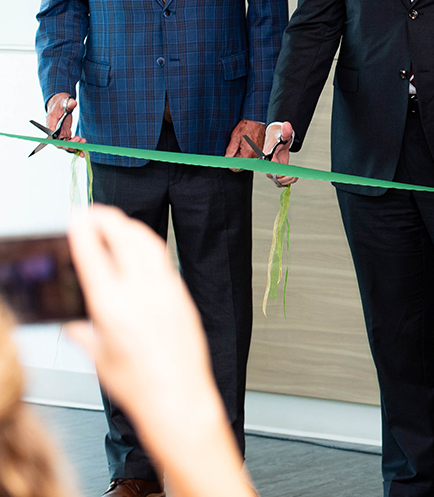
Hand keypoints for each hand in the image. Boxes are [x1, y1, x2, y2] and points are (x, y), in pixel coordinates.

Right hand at [45, 92, 85, 151]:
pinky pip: (69, 142)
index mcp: (51, 124)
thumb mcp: (64, 102)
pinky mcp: (65, 134)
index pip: (52, 137)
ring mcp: (60, 133)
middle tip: (80, 140)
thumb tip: (73, 103)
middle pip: (60, 143)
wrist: (60, 103)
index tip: (69, 143)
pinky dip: (76, 144)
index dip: (59, 142)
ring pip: (65, 144)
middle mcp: (54, 131)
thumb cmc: (60, 103)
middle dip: (70, 145)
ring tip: (83, 141)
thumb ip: (69, 104)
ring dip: (74, 146)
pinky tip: (83, 143)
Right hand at [66, 206, 254, 496]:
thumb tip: (73, 319)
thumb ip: (84, 332)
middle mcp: (143, 294)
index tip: (76, 217)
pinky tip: (140, 245)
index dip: (84, 230)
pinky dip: (148, 243)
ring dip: (130, 225)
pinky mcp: (183, 295)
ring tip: (115, 221)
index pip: (95, 256)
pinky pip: (164, 259)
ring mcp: (167, 291)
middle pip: (124, 238)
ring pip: (149, 242)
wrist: (179, 397)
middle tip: (92, 212)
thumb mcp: (99, 358)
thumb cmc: (139, 386)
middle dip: (107, 218)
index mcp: (114, 309)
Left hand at [224, 119, 265, 172]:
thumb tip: (227, 158)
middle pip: (241, 164)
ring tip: (240, 143)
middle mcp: (255, 155)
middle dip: (235, 158)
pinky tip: (245, 143)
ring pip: (245, 160)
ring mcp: (258, 153)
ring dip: (241, 154)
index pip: (236, 167)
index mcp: (248, 153)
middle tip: (234, 147)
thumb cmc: (248, 126)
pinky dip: (246, 151)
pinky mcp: (259, 151)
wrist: (257, 120)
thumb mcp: (235, 136)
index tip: (227, 158)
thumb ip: (230, 150)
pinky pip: (250, 155)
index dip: (230, 163)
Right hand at [263, 121, 296, 186]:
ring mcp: (273, 170)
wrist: (277, 141)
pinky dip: (287, 182)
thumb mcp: (283, 135)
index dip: (279, 174)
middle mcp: (268, 166)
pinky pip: (281, 182)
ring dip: (288, 181)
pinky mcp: (277, 172)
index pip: (271, 171)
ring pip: (278, 182)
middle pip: (275, 178)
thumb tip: (287, 125)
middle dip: (286, 178)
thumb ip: (285, 132)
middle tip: (295, 174)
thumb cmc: (279, 138)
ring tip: (295, 175)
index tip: (289, 170)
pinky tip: (294, 176)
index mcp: (268, 158)